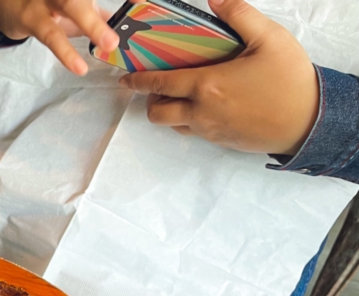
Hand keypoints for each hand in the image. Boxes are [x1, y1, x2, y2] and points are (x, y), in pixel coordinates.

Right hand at [0, 0, 117, 74]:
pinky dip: (66, 51)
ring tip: (109, 44)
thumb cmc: (37, 1)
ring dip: (91, 24)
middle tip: (123, 26)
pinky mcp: (28, 16)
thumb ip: (91, 10)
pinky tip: (78, 66)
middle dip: (99, 15)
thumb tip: (118, 22)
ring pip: (69, 5)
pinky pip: (50, 34)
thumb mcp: (65, 2)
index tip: (140, 2)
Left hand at [119, 0, 318, 155]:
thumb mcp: (269, 38)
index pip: (160, 85)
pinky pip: (193, 133)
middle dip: (150, 101)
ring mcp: (210, 130)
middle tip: (156, 87)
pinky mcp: (220, 141)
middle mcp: (201, 112)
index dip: (138, 81)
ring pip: (173, 126)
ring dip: (168, 112)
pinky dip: (187, 121)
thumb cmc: (289, 80)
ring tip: (179, 95)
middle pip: (158, 113)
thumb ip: (240, 16)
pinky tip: (202, 106)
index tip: (126, 78)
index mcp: (207, 86)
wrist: (308, 122)